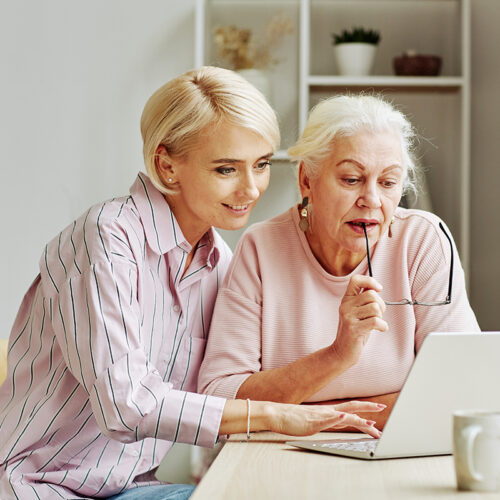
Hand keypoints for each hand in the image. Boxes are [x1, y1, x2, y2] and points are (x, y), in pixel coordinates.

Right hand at [270, 400, 384, 438]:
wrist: (277, 414)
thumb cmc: (293, 418)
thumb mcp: (314, 419)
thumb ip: (327, 420)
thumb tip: (339, 421)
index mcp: (328, 411)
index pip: (350, 408)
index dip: (364, 408)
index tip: (377, 409)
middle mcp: (327, 412)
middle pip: (351, 408)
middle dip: (368, 409)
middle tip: (382, 407)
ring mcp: (321, 417)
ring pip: (343, 416)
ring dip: (358, 419)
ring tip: (371, 422)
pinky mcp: (313, 422)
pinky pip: (326, 420)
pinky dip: (336, 419)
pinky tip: (344, 417)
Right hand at [331, 274, 387, 367]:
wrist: (342, 352)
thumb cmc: (355, 331)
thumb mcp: (357, 312)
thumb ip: (364, 300)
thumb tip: (376, 288)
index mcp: (346, 299)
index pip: (355, 280)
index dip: (370, 281)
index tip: (378, 289)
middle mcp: (345, 306)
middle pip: (371, 295)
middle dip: (381, 305)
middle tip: (377, 315)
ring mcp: (348, 317)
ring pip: (375, 307)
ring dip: (381, 316)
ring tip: (375, 324)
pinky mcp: (353, 329)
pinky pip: (376, 321)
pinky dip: (383, 326)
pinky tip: (379, 330)